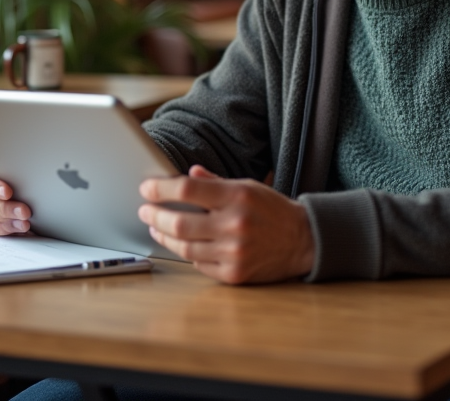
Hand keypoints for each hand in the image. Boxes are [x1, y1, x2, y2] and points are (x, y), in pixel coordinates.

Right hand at [0, 165, 31, 234]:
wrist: (32, 179)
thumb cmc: (22, 168)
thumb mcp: (18, 164)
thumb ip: (17, 166)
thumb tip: (27, 161)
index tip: (7, 192)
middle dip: (5, 208)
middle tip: (24, 211)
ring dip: (8, 220)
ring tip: (26, 222)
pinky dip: (10, 229)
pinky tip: (23, 227)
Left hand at [138, 165, 314, 284]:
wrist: (304, 240)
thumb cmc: (272, 210)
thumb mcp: (247, 186)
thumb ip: (215, 181)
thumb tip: (187, 174)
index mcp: (238, 196)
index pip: (187, 190)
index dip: (160, 188)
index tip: (146, 187)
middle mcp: (235, 224)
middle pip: (180, 223)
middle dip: (155, 215)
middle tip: (145, 209)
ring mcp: (234, 252)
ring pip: (184, 247)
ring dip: (164, 237)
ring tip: (156, 227)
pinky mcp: (234, 274)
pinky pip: (198, 265)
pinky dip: (187, 253)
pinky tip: (182, 244)